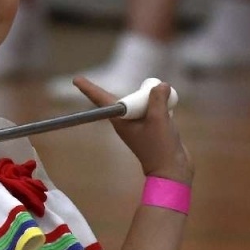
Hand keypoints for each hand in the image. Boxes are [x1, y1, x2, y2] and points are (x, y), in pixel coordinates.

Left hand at [71, 77, 192, 183]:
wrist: (172, 170)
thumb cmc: (160, 148)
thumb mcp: (159, 120)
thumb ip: (157, 99)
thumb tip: (160, 85)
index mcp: (120, 121)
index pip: (102, 101)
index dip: (89, 89)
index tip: (76, 79)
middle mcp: (126, 122)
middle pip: (128, 99)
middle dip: (140, 93)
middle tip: (153, 90)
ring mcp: (139, 125)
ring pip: (142, 103)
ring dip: (153, 99)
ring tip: (165, 101)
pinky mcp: (151, 127)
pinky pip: (153, 109)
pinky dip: (160, 106)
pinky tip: (170, 107)